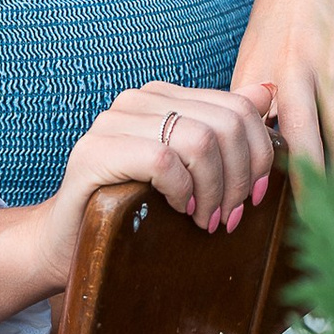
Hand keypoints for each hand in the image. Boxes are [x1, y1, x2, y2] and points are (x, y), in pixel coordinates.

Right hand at [0, 79, 278, 332]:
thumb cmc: (132, 208)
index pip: (238, 107)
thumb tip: (266, 92)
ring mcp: (113, 122)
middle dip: (239, 177)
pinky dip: (182, 191)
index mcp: (166, 97)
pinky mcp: (95, 153)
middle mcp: (140, 99)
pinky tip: (179, 210)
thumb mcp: (188, 170)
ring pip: (199, 139)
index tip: (254, 196)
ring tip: (206, 220)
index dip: (259, 155)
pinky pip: (163, 161)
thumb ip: (224, 128)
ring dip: (213, 189)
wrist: (66, 241)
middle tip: (230, 217)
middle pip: (225, 123)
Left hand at [231, 0, 333, 206]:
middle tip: (318, 240)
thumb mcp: (256, 53)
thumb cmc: (287, 15)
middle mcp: (292, 67)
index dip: (247, 184)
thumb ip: (252, 107)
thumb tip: (248, 169)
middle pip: (302, 146)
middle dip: (311, 197)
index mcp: (257, 72)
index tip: (244, 223)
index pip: (252, 141)